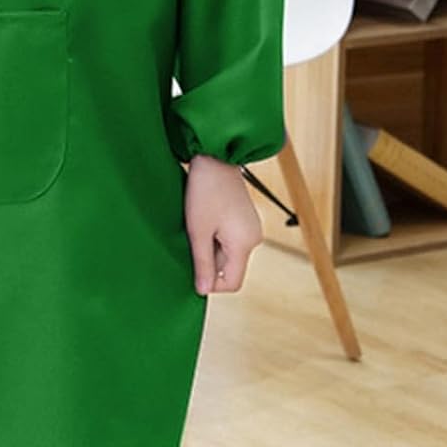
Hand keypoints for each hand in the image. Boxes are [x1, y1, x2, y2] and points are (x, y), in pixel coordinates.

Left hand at [183, 153, 263, 295]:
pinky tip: (205, 219)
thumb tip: (203, 290)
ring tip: (199, 225)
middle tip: (193, 238)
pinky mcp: (245, 219)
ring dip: (211, 246)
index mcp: (244, 244)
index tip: (193, 266)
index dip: (211, 283)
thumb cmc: (204, 191)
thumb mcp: (198, 230)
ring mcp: (251, 228)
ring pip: (229, 253)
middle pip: (230, 267)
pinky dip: (216, 236)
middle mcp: (253, 238)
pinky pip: (230, 239)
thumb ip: (202, 263)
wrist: (215, 157)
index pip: (232, 283)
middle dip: (209, 260)